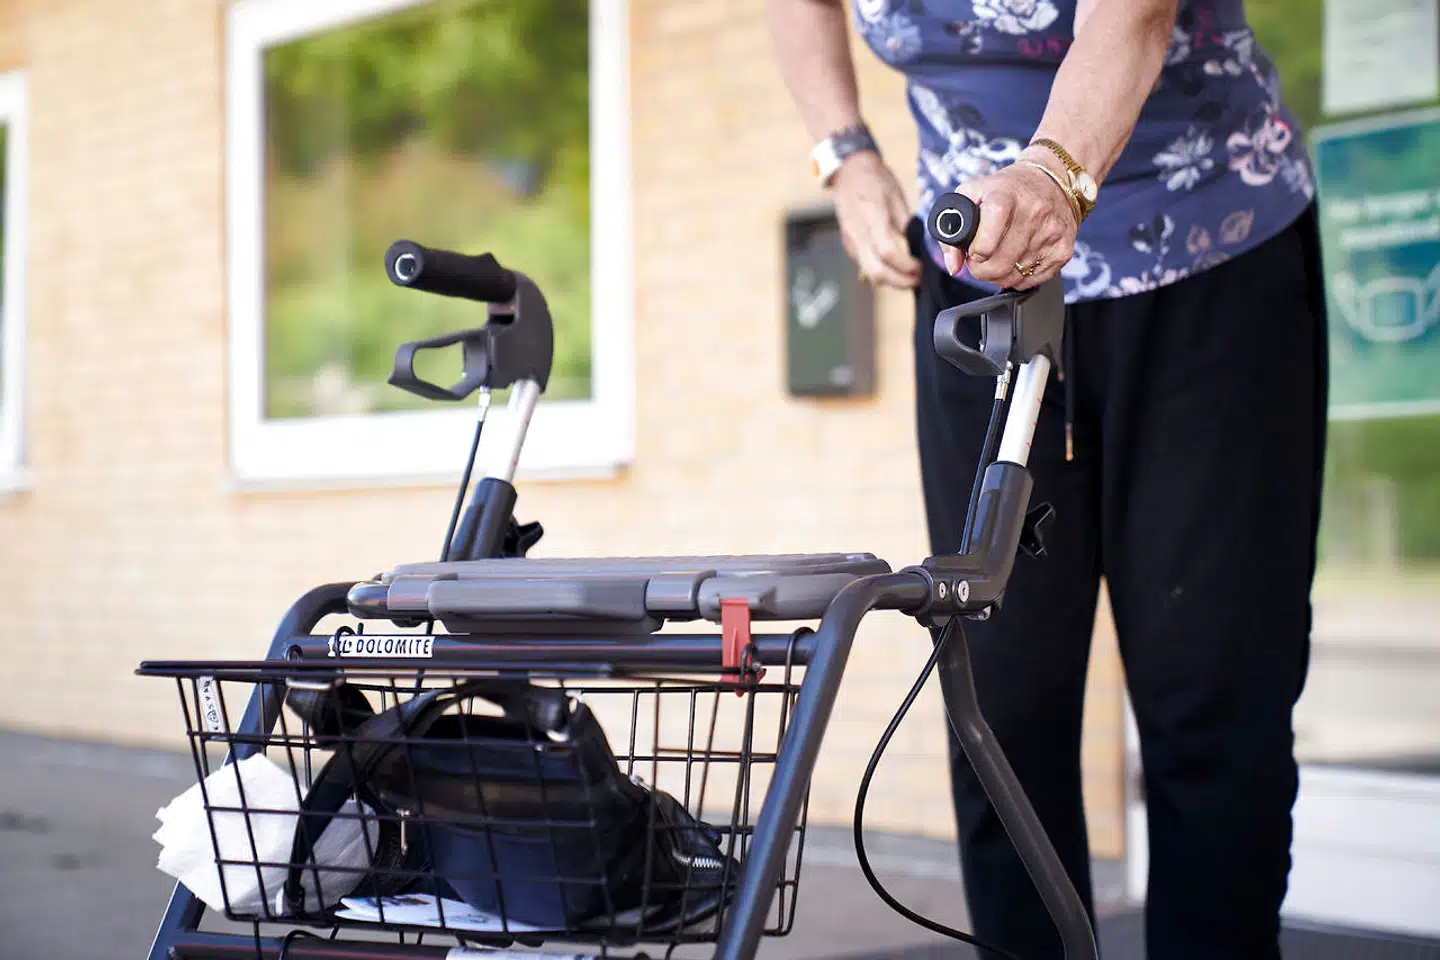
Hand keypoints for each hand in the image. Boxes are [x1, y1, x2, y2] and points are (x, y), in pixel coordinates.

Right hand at [830, 151, 921, 288]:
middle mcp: (858, 234)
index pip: (887, 252)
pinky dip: (883, 272)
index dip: (906, 265)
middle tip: (917, 279)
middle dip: (899, 282)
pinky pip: (866, 266)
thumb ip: (906, 223)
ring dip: (892, 280)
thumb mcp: (896, 196)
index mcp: (872, 217)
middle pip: (876, 271)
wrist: (848, 171)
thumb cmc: (875, 180)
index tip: (921, 267)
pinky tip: (896, 267)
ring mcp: (851, 242)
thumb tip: (919, 244)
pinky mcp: (850, 245)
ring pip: (870, 273)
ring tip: (910, 276)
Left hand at [941, 149, 1079, 290]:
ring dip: (999, 274)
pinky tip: (1017, 259)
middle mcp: (1032, 214)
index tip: (973, 249)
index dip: (975, 252)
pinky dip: (1019, 277)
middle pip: (998, 265)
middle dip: (981, 269)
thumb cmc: (1008, 190)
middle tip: (980, 259)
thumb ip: (953, 229)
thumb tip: (953, 266)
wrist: (1053, 180)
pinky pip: (1033, 281)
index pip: (985, 242)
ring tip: (999, 256)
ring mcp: (1050, 233)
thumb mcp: (973, 194)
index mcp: (1005, 196)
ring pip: (1014, 276)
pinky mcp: (1063, 250)